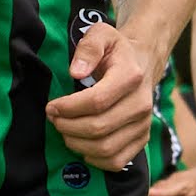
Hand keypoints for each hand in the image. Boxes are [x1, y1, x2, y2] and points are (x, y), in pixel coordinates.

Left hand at [46, 16, 162, 169]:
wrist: (142, 64)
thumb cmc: (115, 51)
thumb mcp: (101, 35)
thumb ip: (88, 48)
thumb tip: (75, 72)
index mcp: (130, 76)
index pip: (97, 101)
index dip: (69, 108)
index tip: (51, 106)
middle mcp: (141, 103)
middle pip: (99, 128)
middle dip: (68, 127)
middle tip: (54, 119)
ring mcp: (144, 124)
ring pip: (106, 148)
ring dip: (77, 144)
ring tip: (64, 130)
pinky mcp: (142, 139)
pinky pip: (116, 161)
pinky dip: (94, 159)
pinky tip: (82, 145)